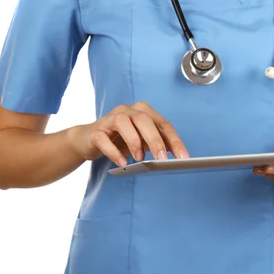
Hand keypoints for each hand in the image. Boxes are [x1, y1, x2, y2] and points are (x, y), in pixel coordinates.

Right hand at [69, 101, 188, 165]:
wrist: (89, 140)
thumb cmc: (121, 140)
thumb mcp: (143, 142)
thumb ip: (158, 146)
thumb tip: (175, 158)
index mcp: (143, 111)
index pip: (163, 124)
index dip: (175, 141)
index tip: (183, 157)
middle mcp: (127, 110)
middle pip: (144, 120)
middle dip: (156, 140)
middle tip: (163, 159)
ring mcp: (110, 118)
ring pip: (123, 123)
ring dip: (134, 141)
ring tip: (139, 159)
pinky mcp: (96, 131)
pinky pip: (104, 139)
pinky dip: (113, 151)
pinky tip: (121, 162)